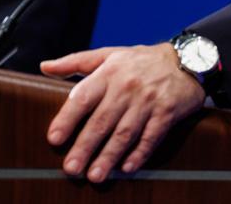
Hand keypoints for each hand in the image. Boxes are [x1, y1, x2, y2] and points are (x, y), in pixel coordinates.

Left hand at [40, 43, 205, 182]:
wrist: (185, 60)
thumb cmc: (140, 60)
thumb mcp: (108, 54)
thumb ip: (75, 62)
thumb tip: (45, 67)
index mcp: (109, 72)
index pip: (83, 96)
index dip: (67, 118)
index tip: (54, 138)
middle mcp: (127, 87)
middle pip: (102, 120)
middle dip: (85, 146)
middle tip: (71, 168)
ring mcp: (148, 101)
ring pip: (125, 133)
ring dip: (108, 156)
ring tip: (95, 175)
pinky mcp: (167, 113)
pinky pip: (150, 137)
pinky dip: (139, 153)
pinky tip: (126, 168)